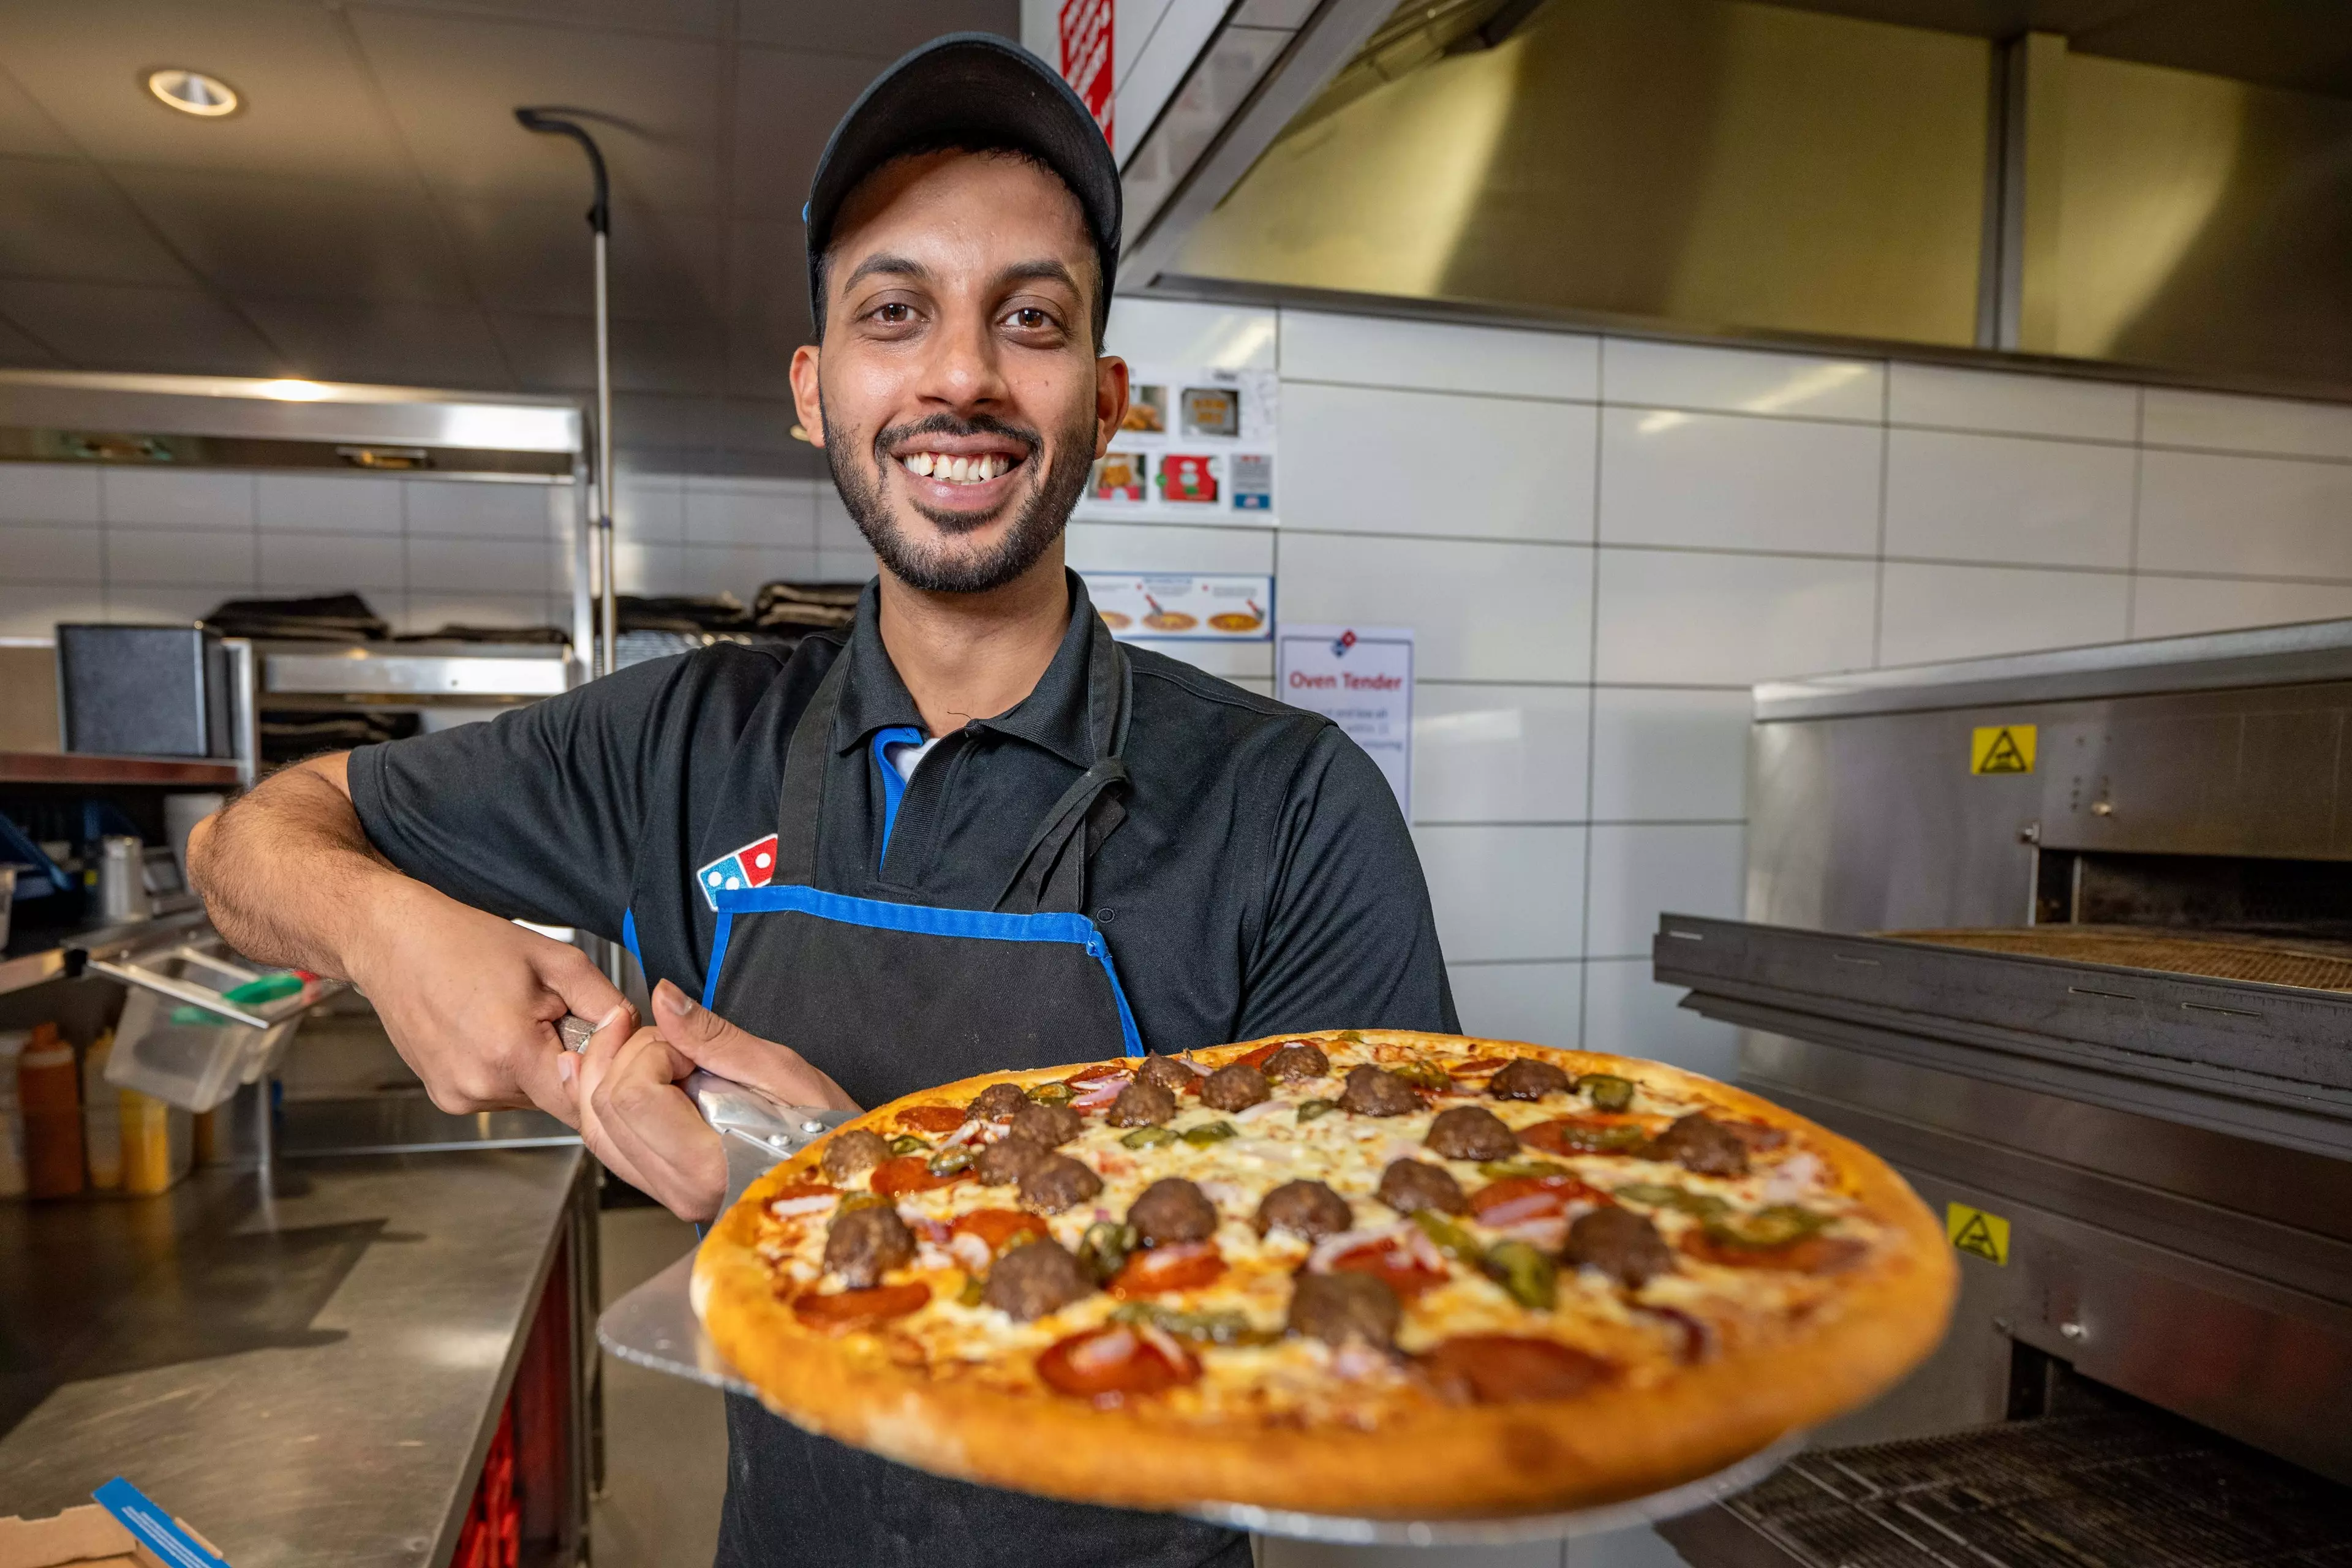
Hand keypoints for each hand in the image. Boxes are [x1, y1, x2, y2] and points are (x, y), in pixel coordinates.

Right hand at [352, 880, 633, 1122]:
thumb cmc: (464, 941)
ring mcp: (458, 1095)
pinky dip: (511, 1068)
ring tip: (518, 1017)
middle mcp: (479, 1085)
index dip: (605, 1075)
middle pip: (559, 1098)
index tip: (609, 1047)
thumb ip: (603, 1002)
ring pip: (531, 1097)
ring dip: (540, 1066)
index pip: (584, 1101)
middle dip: (572, 1064)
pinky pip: (501, 1092)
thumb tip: (633, 1031)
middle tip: (558, 1016)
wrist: (391, 941)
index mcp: (510, 1052)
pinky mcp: (445, 1096)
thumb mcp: (553, 958)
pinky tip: (494, 1029)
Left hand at [571, 980, 857, 1221]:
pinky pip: (606, 1143)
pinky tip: (599, 1066)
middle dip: (627, 1055)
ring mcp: (664, 1191)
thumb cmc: (828, 1132)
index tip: (693, 1047)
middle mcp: (677, 1186)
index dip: (653, 1051)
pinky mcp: (660, 1185)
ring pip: (593, 1126)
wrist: (840, 1177)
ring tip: (637, 1042)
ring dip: (606, 1072)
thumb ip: (714, 1036)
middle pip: (604, 1105)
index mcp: (707, 1163)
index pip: (633, 1093)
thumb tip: (665, 997)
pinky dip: (597, 1099)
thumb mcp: (783, 1072)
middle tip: (675, 1042)